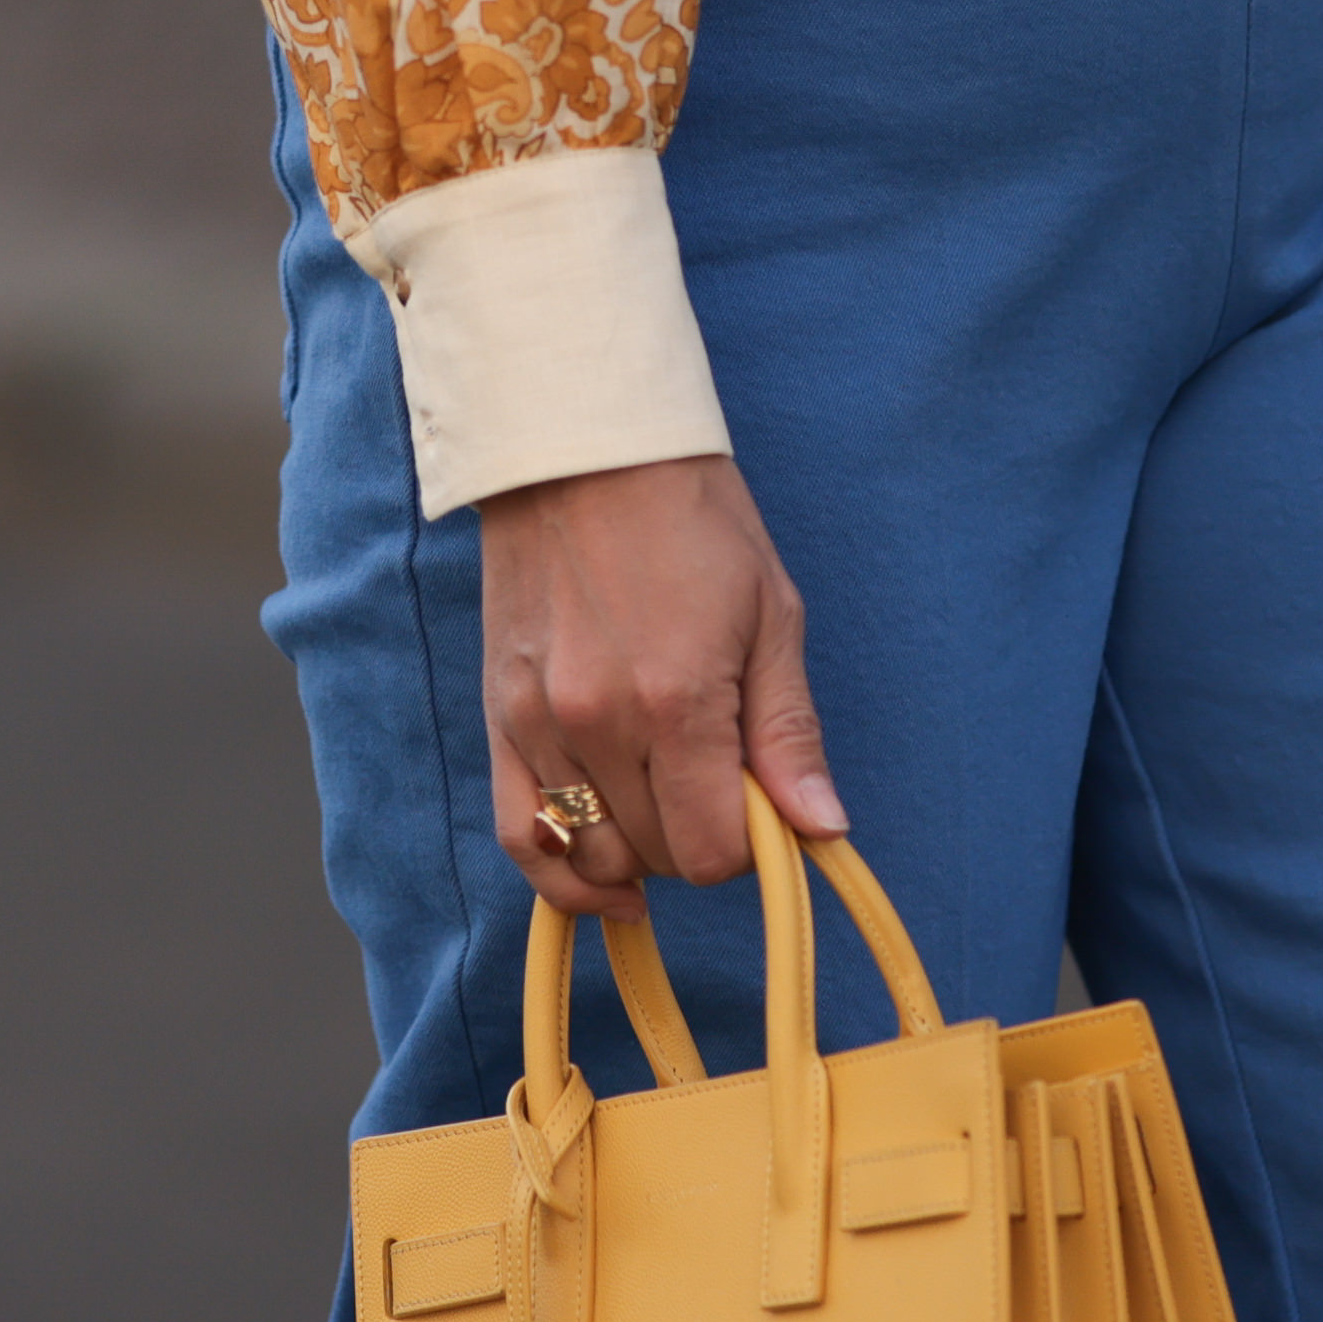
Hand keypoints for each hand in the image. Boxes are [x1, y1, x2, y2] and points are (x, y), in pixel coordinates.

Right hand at [478, 449, 840, 921]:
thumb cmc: (693, 518)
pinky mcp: (500, 715)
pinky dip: (560, 872)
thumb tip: (822, 831)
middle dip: (701, 838)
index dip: (750, 843)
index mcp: (676, 699)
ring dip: (639, 849)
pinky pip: (520, 834)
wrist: (584, 444)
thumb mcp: (771, 613)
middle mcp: (598, 723)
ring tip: (667, 799)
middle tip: (720, 778)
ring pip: (592, 853)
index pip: (713, 848)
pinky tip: (606, 876)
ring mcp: (538, 722)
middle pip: (658, 855)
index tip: (761, 800)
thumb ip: (787, 733)